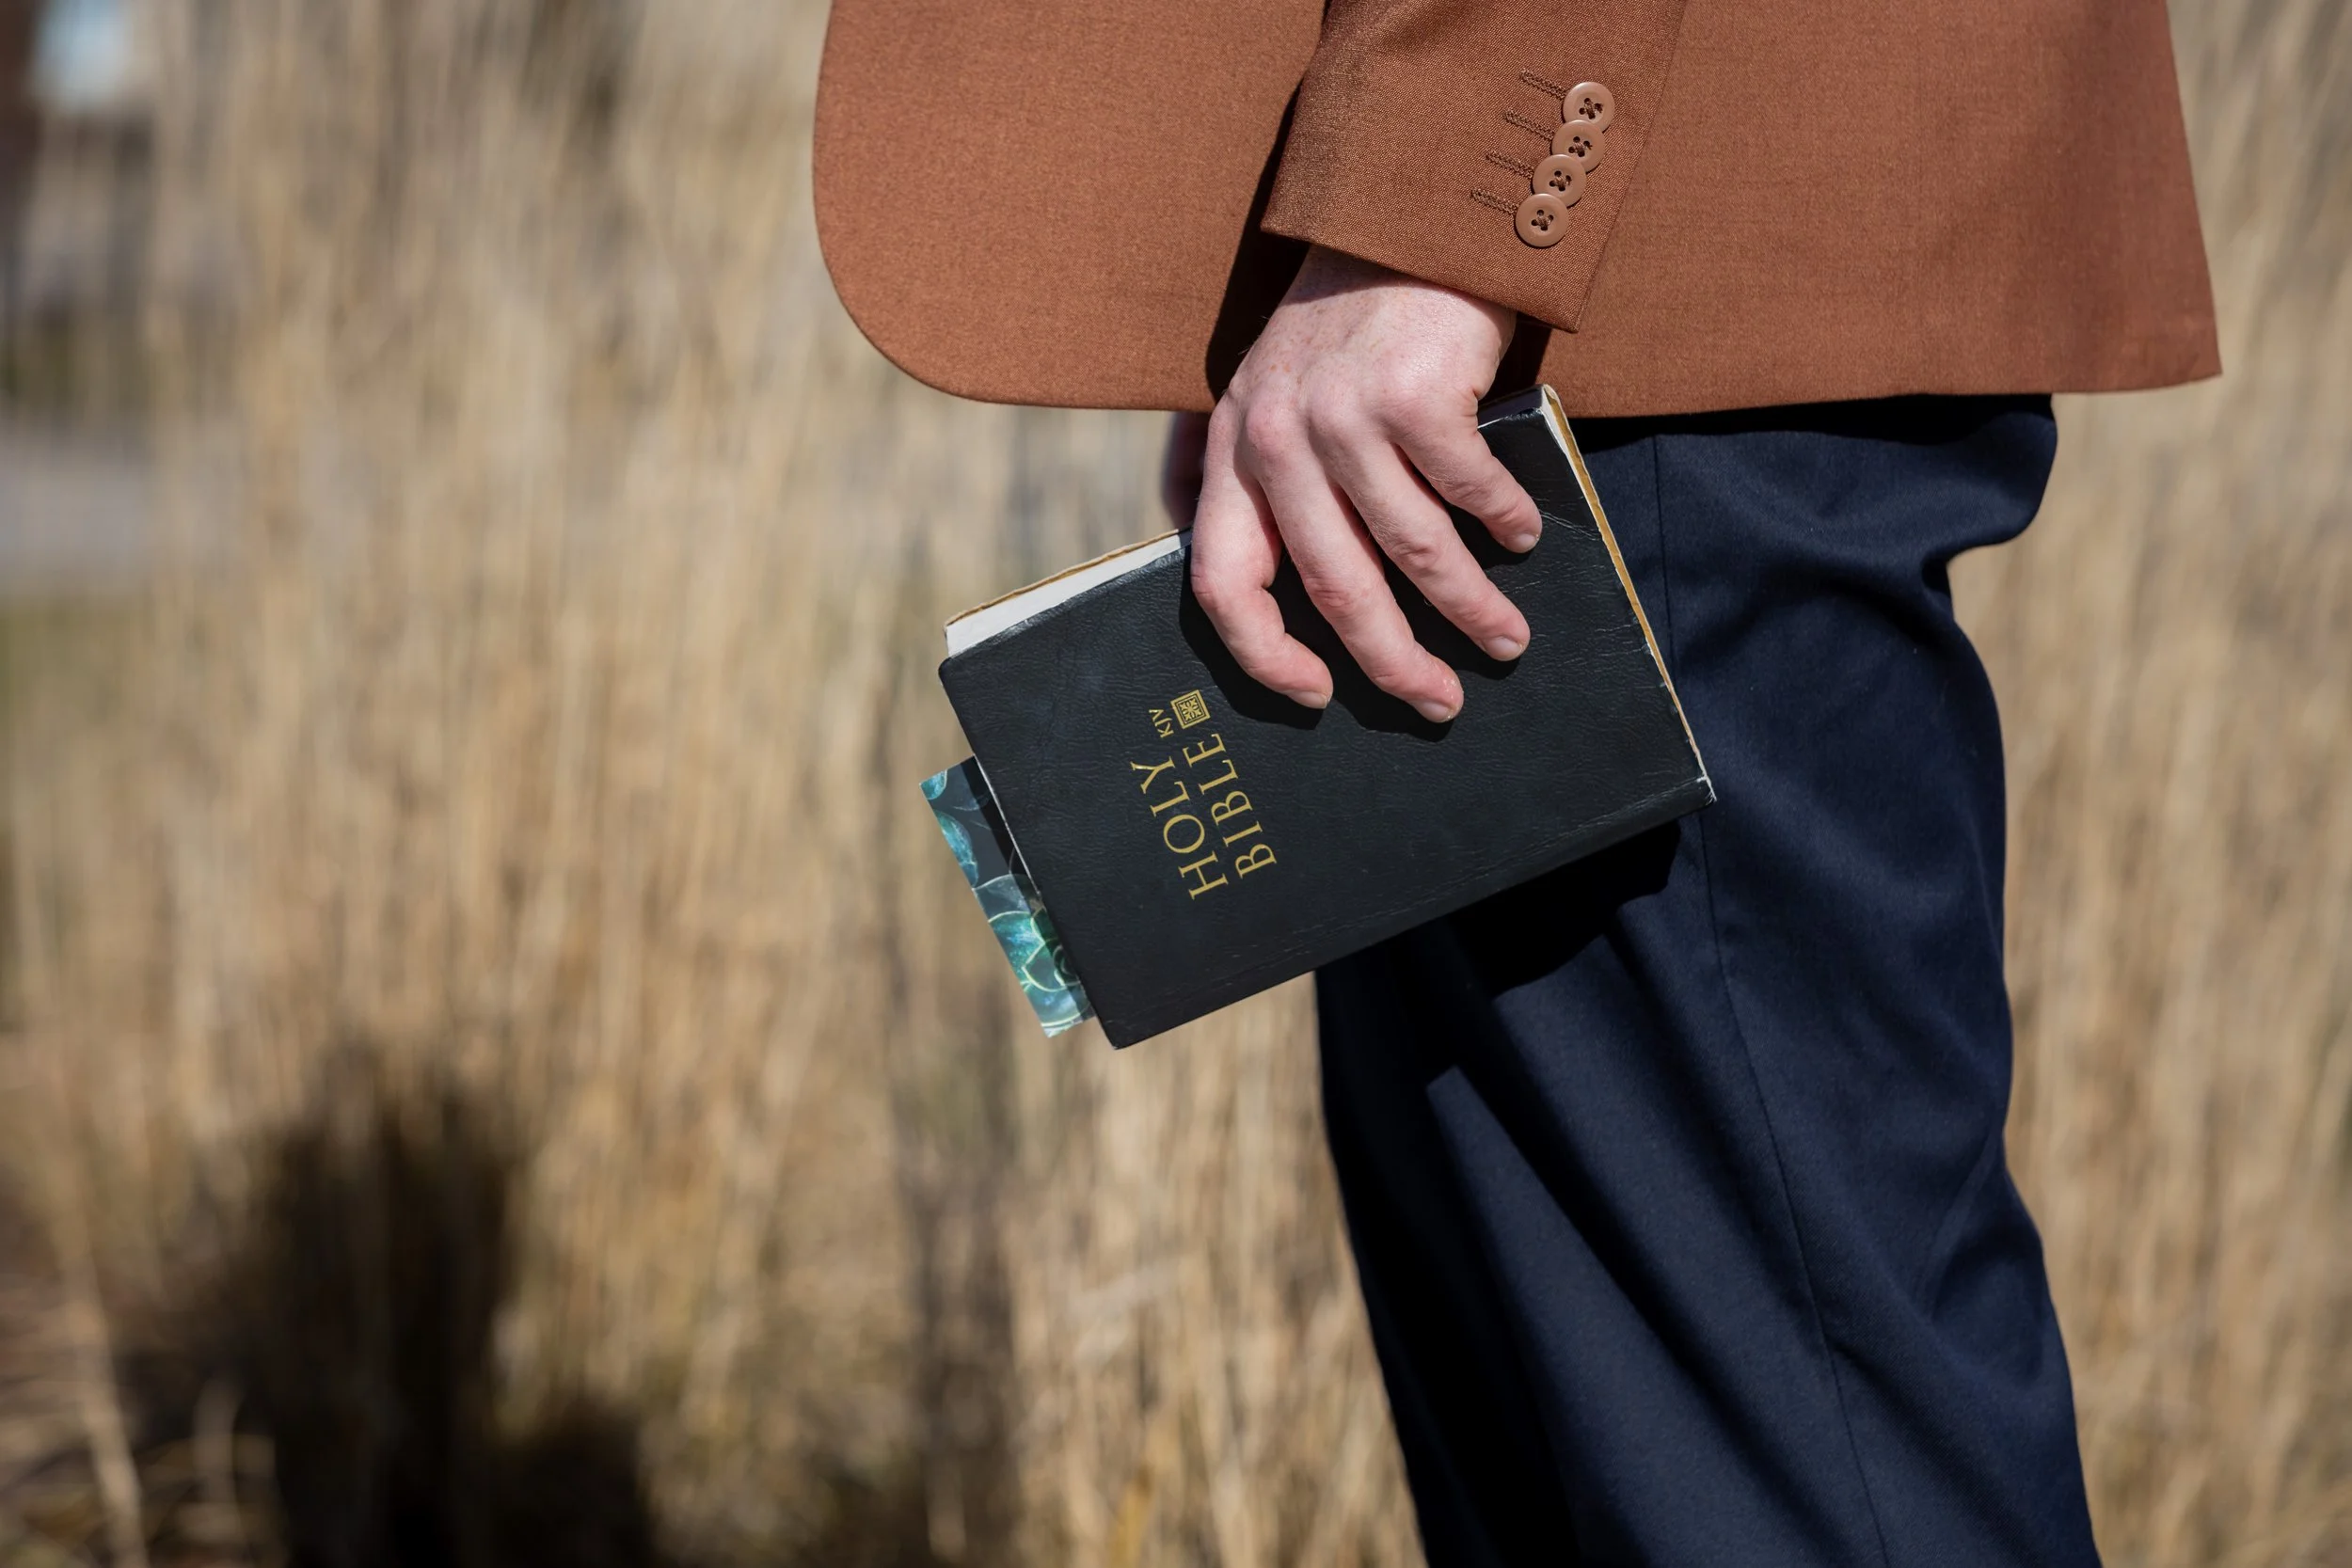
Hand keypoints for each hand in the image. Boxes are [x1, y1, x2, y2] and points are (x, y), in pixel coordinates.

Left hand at [1169, 246, 1540, 721]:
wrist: (1404, 214)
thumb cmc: (1344, 323)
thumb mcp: (1265, 393)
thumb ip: (1254, 478)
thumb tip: (1265, 593)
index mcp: (1230, 450)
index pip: (1220, 580)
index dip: (1262, 654)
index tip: (1313, 695)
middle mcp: (1275, 439)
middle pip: (1330, 588)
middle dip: (1392, 661)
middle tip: (1437, 703)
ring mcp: (1342, 416)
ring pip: (1411, 551)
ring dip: (1470, 609)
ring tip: (1505, 640)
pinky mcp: (1412, 394)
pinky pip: (1468, 491)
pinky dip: (1505, 523)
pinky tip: (1526, 538)